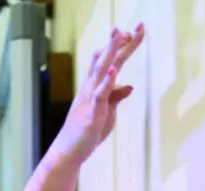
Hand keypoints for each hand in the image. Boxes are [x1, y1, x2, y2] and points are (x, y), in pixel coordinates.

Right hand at [52, 24, 144, 165]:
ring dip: (110, 51)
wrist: (69, 151)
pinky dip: (106, 82)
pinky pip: (99, 94)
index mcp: (95, 86)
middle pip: (105, 59)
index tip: (136, 31)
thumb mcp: (106, 112)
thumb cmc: (87, 131)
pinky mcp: (91, 112)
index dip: (123, 45)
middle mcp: (91, 87)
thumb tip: (129, 86)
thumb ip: (116, 96)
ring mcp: (90, 98)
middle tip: (133, 25)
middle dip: (119, 41)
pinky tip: (112, 71)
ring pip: (100, 70)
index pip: (110, 60)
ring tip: (119, 34)